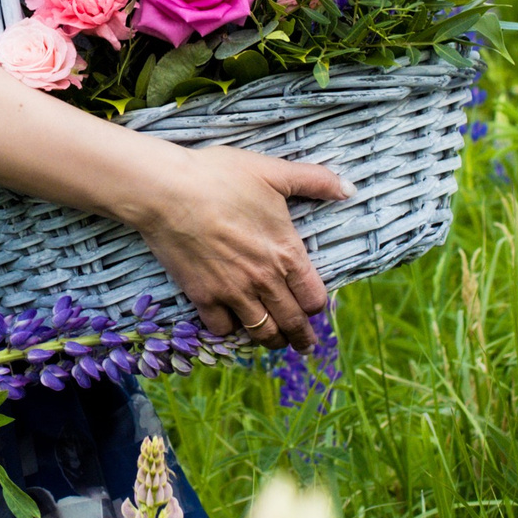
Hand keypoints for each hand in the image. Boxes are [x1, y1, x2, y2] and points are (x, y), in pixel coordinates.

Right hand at [129, 144, 348, 349]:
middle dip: (302, 338)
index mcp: (287, 253)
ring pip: (262, 333)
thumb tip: (350, 189)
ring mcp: (233, 292)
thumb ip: (316, 180)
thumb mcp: (273, 171)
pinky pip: (223, 329)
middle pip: (293, 323)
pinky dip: (230, 330)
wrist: (167, 191)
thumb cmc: (220, 176)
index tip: (314, 308)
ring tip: (275, 343)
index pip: (314, 298)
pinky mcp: (203, 297)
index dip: (317, 306)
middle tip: (306, 346)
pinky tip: (232, 324)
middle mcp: (265, 280)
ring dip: (272, 341)